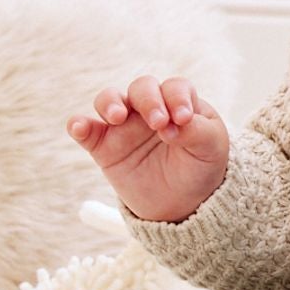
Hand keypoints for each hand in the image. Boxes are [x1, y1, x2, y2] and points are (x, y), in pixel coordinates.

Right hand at [67, 74, 230, 224]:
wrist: (182, 202)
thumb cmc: (200, 165)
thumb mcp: (211, 148)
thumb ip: (197, 131)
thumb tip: (175, 124)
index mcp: (178, 102)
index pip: (174, 88)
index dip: (177, 98)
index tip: (183, 119)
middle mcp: (149, 107)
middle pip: (142, 87)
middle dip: (149, 100)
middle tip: (158, 122)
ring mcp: (124, 125)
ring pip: (109, 99)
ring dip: (110, 102)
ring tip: (117, 116)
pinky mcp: (104, 147)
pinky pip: (86, 130)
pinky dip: (78, 125)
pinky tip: (79, 127)